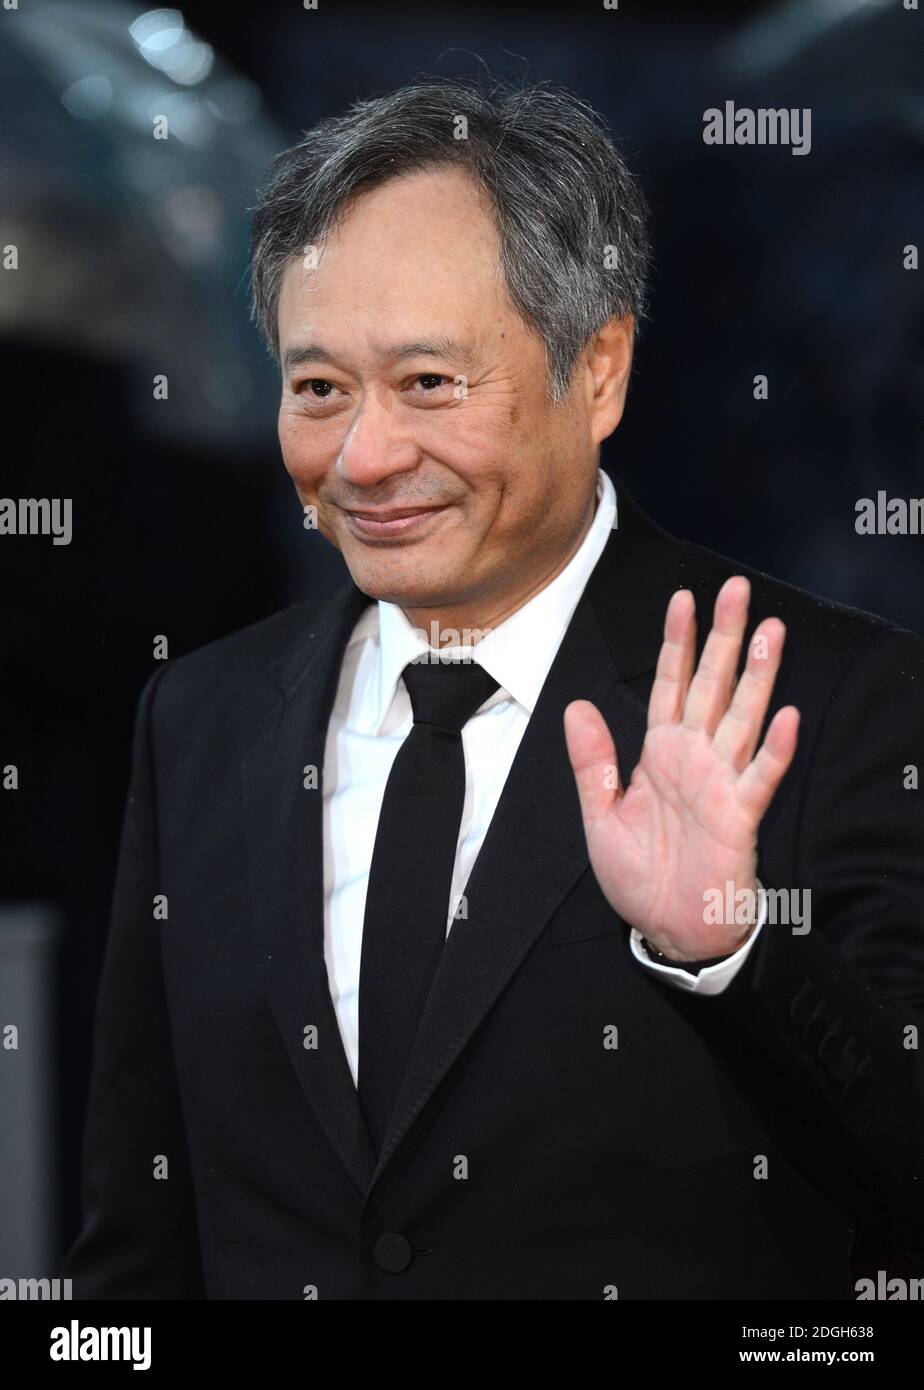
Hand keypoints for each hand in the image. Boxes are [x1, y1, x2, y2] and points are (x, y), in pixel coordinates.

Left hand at [564, 575, 799, 960]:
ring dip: (758, 677)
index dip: (676, 641)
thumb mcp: (600, 816)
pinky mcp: (741, 817)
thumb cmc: (639, 876)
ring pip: (743, 718)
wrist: (668, 929)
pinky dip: (774, 750)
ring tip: (770, 632)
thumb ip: (592, 762)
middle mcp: (695, 758)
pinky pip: (760, 778)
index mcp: (660, 753)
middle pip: (712, 685)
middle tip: (736, 589)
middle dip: (723, 638)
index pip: (670, 684)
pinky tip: (787, 718)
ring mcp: (722, 784)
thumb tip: (576, 705)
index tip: (681, 598)